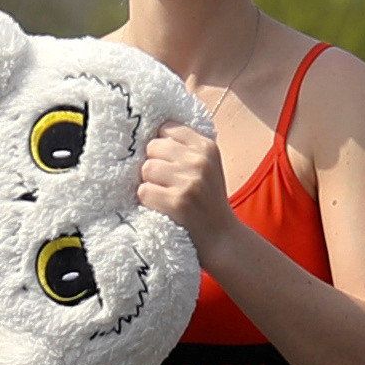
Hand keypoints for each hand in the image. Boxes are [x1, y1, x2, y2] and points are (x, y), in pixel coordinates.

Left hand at [134, 117, 241, 262]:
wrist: (221, 237)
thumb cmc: (206, 199)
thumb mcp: (206, 166)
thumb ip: (183, 147)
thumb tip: (148, 131)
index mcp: (207, 147)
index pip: (166, 128)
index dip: (161, 146)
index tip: (168, 160)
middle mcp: (200, 161)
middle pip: (152, 147)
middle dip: (153, 164)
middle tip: (167, 182)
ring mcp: (189, 182)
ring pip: (146, 168)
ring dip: (149, 183)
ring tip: (165, 194)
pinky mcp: (177, 202)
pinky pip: (143, 191)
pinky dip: (147, 201)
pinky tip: (162, 207)